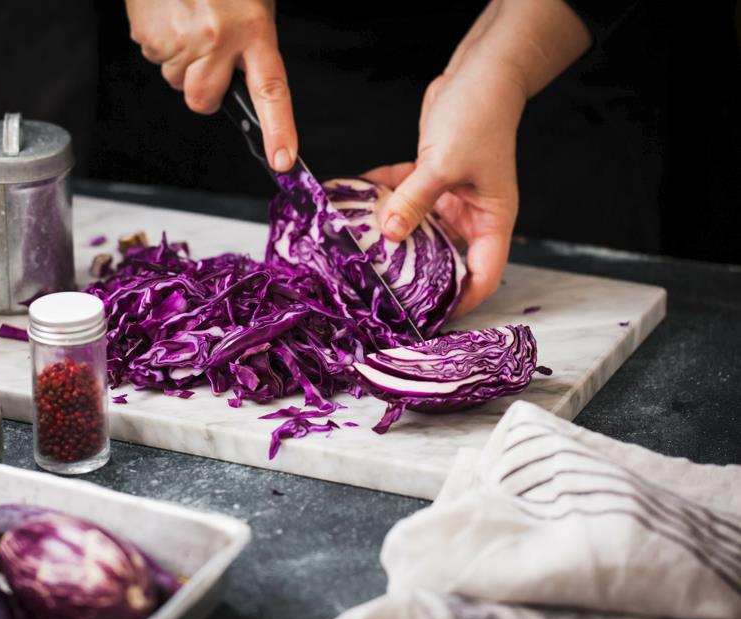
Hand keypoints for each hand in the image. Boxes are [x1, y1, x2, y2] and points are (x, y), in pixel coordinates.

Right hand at [126, 0, 297, 170]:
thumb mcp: (250, 0)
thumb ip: (250, 42)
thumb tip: (240, 79)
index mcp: (252, 28)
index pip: (271, 90)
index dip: (278, 130)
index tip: (283, 160)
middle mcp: (217, 38)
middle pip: (202, 100)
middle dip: (202, 90)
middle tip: (206, 58)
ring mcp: (179, 38)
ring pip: (175, 79)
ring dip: (180, 60)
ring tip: (186, 19)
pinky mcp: (147, 34)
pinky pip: (153, 56)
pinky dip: (160, 41)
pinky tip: (169, 13)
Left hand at [364, 65, 524, 317]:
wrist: (479, 74)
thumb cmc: (479, 116)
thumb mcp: (444, 164)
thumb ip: (415, 200)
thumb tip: (391, 234)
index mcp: (491, 220)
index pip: (482, 276)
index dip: (460, 302)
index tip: (430, 318)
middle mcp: (471, 215)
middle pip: (445, 258)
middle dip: (415, 273)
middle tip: (381, 289)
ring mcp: (450, 198)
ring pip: (417, 229)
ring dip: (390, 234)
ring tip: (357, 250)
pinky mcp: (430, 179)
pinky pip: (402, 197)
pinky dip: (381, 197)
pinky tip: (353, 201)